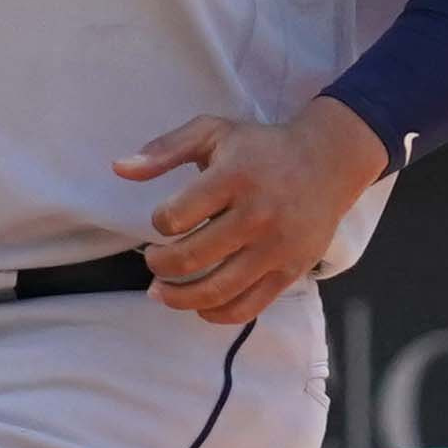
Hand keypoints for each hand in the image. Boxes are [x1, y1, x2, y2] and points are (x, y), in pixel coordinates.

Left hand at [114, 102, 386, 323]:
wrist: (328, 163)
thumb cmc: (260, 149)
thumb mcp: (212, 132)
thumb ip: (163, 150)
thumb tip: (118, 168)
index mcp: (234, 178)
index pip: (175, 216)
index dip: (158, 222)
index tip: (162, 220)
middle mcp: (257, 215)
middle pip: (191, 258)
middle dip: (160, 266)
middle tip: (153, 261)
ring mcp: (276, 247)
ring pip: (216, 290)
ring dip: (178, 298)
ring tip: (161, 292)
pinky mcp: (291, 271)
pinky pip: (247, 307)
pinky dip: (216, 314)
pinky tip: (199, 306)